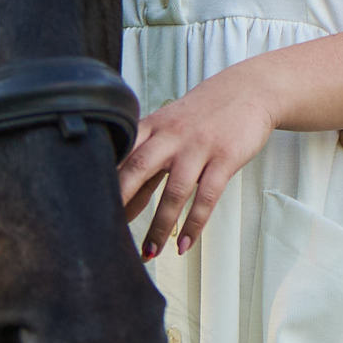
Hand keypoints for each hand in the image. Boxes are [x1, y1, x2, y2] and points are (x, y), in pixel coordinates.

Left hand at [118, 64, 279, 259]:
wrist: (251, 89)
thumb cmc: (205, 112)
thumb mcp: (172, 126)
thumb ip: (148, 158)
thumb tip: (124, 199)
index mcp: (153, 126)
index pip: (121, 155)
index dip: (104, 182)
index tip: (91, 209)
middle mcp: (172, 135)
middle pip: (139, 168)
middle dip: (121, 201)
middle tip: (107, 232)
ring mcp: (199, 147)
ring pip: (174, 192)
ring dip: (160, 226)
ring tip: (150, 252)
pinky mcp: (225, 158)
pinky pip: (207, 197)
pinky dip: (194, 224)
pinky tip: (184, 244)